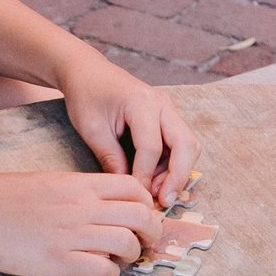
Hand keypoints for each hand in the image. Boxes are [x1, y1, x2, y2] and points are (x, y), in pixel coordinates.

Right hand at [0, 172, 163, 275]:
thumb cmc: (0, 198)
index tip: (144, 216)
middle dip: (152, 233)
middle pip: (140, 216)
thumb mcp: (46, 182)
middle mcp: (81, 208)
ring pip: (127, 244)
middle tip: (147, 243)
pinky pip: (103, 270)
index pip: (133, 189)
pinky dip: (111, 275)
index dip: (147, 204)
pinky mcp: (58, 262)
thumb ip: (77, 193)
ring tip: (122, 260)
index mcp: (78, 185)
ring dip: (132, 255)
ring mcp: (71, 235)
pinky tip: (101, 273)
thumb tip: (100, 206)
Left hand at [55, 58, 201, 205]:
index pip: (152, 147)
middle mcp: (163, 104)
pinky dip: (172, 164)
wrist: (88, 72)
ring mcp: (168, 110)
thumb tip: (129, 190)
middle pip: (186, 145)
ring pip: (188, 146)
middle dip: (178, 177)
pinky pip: (179, 144)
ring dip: (177, 172)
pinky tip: (154, 179)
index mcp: (142, 102)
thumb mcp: (92, 130)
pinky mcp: (167, 117)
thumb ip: (111, 159)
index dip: (145, 176)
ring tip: (156, 192)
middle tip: (164, 202)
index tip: (137, 196)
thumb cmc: (86, 97)